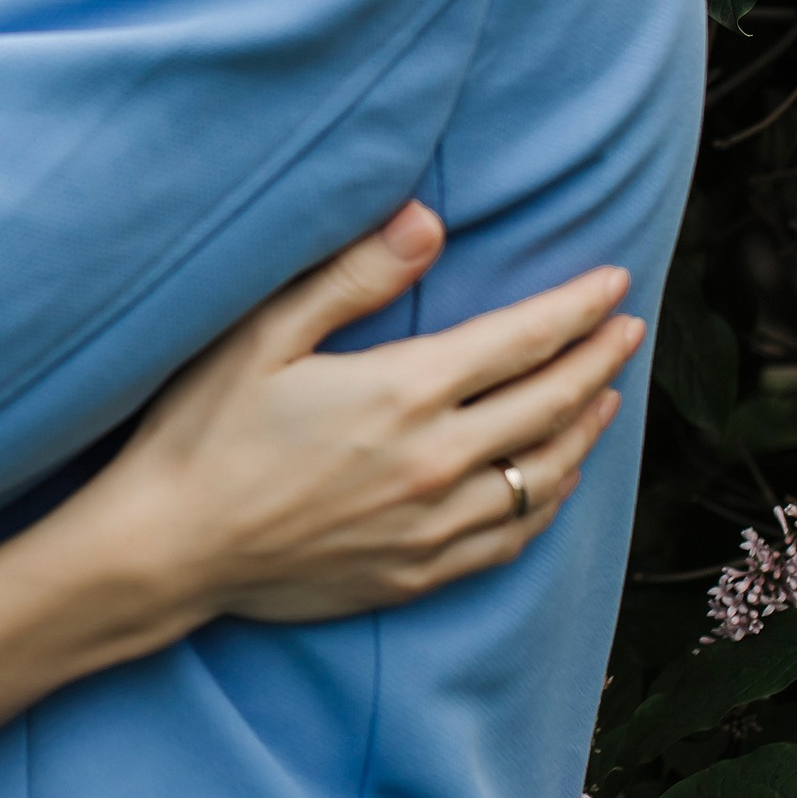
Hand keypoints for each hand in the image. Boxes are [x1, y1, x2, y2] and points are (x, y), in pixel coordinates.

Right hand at [56, 204, 643, 663]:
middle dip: (599, 359)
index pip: (524, 340)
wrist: (167, 551)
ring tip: (605, 395)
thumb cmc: (202, 432)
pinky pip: (513, 536)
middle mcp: (436, 462)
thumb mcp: (261, 336)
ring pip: (545, 474)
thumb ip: (351, 276)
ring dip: (585, 429)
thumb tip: (428, 223)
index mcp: (403, 393)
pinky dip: (549, 499)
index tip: (614, 284)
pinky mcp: (419, 574)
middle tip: (629, 330)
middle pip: (551, 403)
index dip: (577, 308)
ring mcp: (433, 527)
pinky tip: (556, 479)